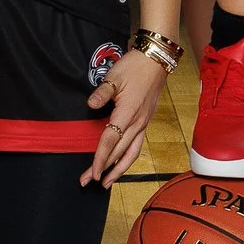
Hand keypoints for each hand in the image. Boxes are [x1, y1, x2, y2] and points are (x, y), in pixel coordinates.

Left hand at [82, 50, 169, 187]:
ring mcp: (143, 123)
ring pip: (131, 154)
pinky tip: (120, 163)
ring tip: (107, 182)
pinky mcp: (144, 121)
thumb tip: (90, 105)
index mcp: (128, 113)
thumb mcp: (114, 76)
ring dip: (118, 170)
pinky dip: (127, 159)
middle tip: (88, 182)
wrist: (156, 61)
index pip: (110, 141)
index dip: (100, 158)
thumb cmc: (135, 66)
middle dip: (104, 170)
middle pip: (118, 153)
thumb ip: (102, 93)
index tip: (92, 172)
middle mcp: (137, 123)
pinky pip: (136, 146)